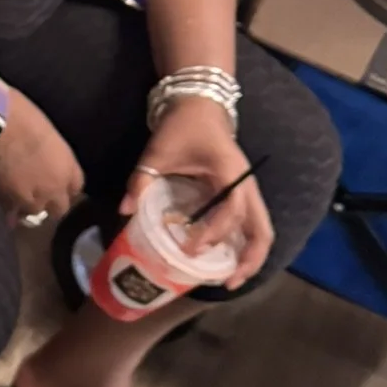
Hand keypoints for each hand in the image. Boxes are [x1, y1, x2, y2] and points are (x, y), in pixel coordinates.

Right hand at [0, 88, 84, 226]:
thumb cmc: (20, 114)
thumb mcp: (46, 132)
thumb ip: (49, 153)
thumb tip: (41, 157)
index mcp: (68, 165)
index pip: (76, 187)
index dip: (64, 186)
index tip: (56, 182)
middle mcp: (55, 187)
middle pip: (60, 208)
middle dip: (50, 202)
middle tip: (38, 193)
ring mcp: (32, 197)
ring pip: (35, 214)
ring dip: (29, 207)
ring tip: (18, 199)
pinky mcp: (9, 202)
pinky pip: (12, 215)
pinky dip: (9, 211)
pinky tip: (5, 207)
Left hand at [125, 96, 271, 284]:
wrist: (198, 104)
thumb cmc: (182, 126)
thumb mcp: (158, 151)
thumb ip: (142, 180)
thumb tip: (124, 210)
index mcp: (231, 174)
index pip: (230, 212)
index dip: (213, 233)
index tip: (190, 249)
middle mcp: (247, 185)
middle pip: (262, 230)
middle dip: (249, 260)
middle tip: (227, 282)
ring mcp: (248, 189)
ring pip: (261, 229)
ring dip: (250, 255)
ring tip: (229, 279)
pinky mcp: (241, 192)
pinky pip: (250, 224)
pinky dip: (243, 244)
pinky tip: (226, 259)